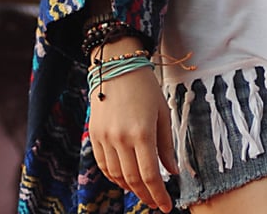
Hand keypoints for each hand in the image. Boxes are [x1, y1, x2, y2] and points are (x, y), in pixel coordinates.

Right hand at [88, 60, 177, 211]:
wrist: (117, 66)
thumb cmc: (146, 87)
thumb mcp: (162, 112)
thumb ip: (166, 145)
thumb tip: (172, 171)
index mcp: (142, 132)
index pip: (150, 175)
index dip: (159, 195)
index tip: (167, 207)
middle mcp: (121, 138)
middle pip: (133, 179)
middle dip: (146, 195)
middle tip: (156, 203)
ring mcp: (105, 138)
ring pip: (117, 175)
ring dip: (131, 188)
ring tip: (143, 191)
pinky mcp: (95, 135)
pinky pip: (104, 165)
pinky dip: (115, 177)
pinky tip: (125, 179)